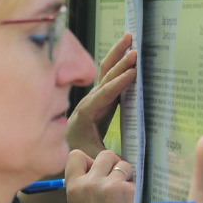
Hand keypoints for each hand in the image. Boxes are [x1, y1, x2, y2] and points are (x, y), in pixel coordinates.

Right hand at [65, 148, 140, 202]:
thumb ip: (84, 186)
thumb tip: (99, 168)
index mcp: (73, 187)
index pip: (77, 155)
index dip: (90, 161)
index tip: (96, 172)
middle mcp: (90, 182)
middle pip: (105, 154)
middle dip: (113, 165)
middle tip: (116, 184)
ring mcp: (110, 186)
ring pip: (123, 164)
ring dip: (127, 176)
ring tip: (124, 196)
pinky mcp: (129, 192)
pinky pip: (136, 180)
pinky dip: (136, 190)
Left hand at [66, 32, 137, 158]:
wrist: (68, 153)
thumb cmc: (82, 156)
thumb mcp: (94, 159)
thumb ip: (108, 160)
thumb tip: (125, 165)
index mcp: (86, 115)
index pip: (103, 96)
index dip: (118, 85)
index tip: (132, 73)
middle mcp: (88, 102)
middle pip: (104, 77)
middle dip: (120, 62)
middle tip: (135, 48)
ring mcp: (94, 97)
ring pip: (106, 71)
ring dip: (118, 54)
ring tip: (130, 37)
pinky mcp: (101, 97)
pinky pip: (110, 76)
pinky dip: (119, 62)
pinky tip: (130, 50)